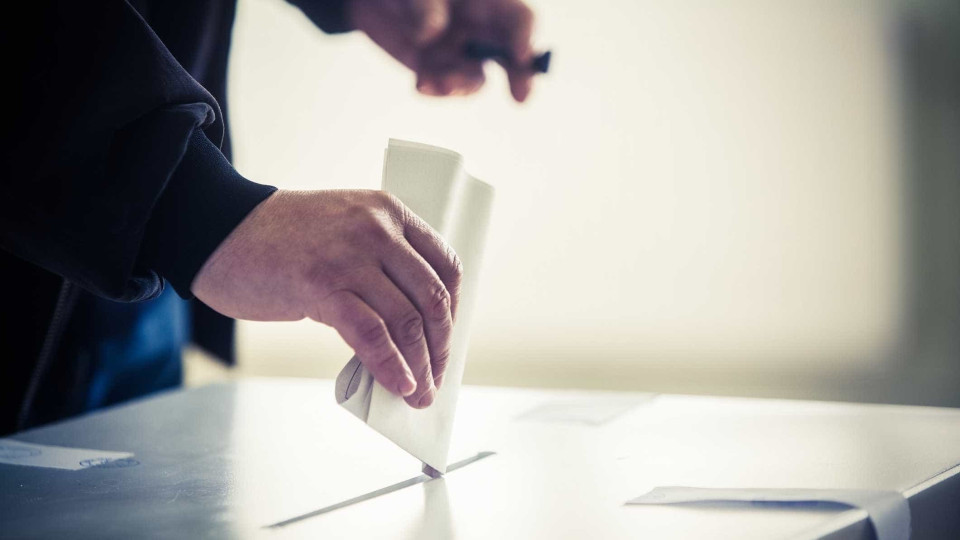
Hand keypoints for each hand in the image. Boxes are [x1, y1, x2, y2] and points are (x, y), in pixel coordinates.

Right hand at [191, 190, 461, 408]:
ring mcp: (349, 256)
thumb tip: (410, 325)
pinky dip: (391, 366)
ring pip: (406, 320)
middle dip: (440, 346)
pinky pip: (372, 335)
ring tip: (420, 393)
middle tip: (436, 376)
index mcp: (388, 210)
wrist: (216, 228)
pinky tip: (399, 386)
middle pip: (431, 297)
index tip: (445, 338)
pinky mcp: (320, 285)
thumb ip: (379, 262)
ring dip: (420, 365)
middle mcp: (376, 228)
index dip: (453, 309)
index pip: (446, 265)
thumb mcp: (343, 229)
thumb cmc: (279, 239)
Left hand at [348, 0, 536, 101]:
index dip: (526, 37)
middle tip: (521, 98)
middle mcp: (481, 29)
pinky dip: (435, 90)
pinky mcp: (439, 70)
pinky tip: (420, 85)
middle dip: (520, 76)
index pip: (519, 19)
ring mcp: (462, 52)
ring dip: (460, 86)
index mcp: (486, 3)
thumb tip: (431, 34)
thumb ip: (425, 8)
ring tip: (437, 83)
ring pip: (476, 79)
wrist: (372, 1)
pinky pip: (446, 87)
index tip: (521, 56)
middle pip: (512, 55)